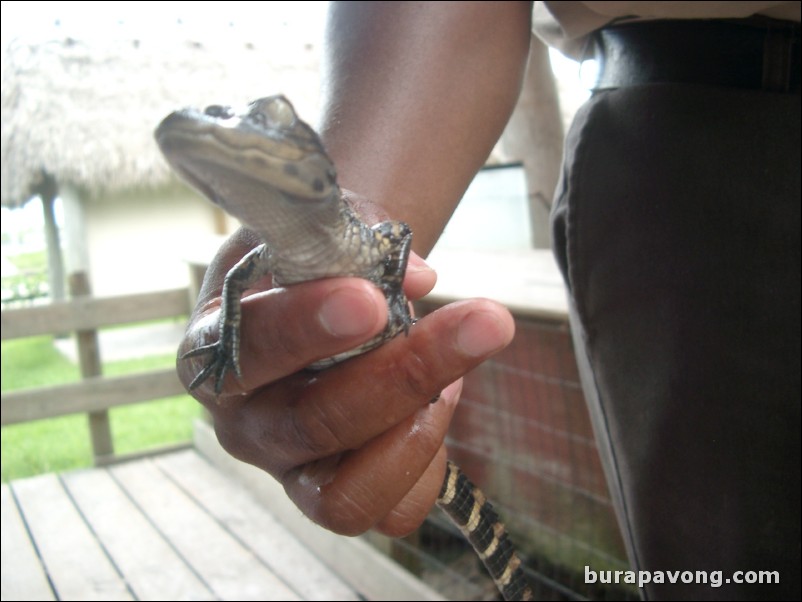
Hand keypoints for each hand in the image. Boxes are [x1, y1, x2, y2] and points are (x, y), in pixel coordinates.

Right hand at [178, 226, 514, 536]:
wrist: (319, 299)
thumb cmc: (311, 268)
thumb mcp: (320, 237)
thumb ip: (358, 244)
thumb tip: (417, 278)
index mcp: (214, 351)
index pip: (246, 350)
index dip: (305, 327)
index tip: (372, 299)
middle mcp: (242, 423)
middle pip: (312, 423)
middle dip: (404, 373)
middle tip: (482, 320)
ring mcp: (288, 470)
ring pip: (346, 494)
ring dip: (420, 430)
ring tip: (453, 375)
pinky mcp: (336, 496)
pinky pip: (392, 512)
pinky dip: (429, 464)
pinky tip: (440, 403)